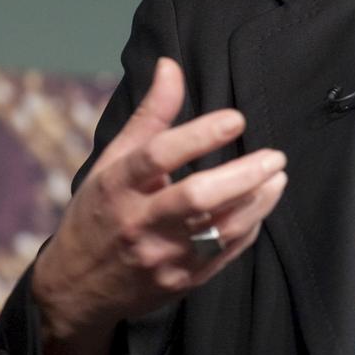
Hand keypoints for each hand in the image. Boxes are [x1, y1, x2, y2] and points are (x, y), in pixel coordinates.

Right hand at [33, 57, 286, 340]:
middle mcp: (140, 222)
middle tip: (275, 156)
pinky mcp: (183, 281)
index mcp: (118, 186)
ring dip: (258, 201)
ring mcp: (162, 257)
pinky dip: (250, 226)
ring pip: (220, 230)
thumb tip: (171, 65)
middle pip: (196, 197)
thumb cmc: (99, 213)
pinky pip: (226, 254)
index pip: (159, 155)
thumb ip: (150, 115)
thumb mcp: (112, 162)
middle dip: (243, 174)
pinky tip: (262, 204)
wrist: (76, 289)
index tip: (236, 119)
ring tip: (278, 176)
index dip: (199, 135)